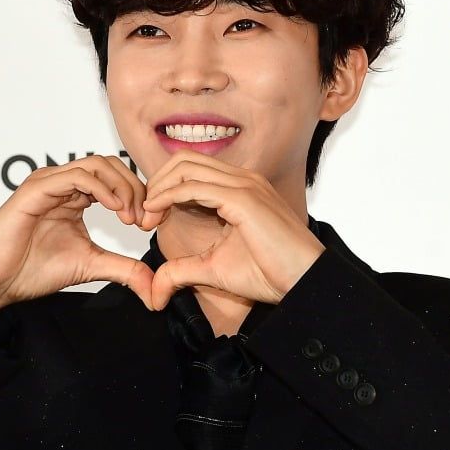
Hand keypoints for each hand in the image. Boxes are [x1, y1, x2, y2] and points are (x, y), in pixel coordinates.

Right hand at [0, 155, 168, 323]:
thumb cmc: (33, 270)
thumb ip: (124, 269)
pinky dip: (101, 188)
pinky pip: (76, 176)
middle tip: (145, 219)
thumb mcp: (91, 266)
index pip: (116, 178)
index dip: (140, 196)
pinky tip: (115, 209)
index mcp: (75, 195)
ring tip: (131, 217)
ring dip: (122, 187)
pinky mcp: (36, 189)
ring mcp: (48, 182)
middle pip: (111, 165)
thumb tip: (154, 286)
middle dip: (136, 189)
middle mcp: (62, 183)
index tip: (151, 224)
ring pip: (97, 164)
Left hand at [141, 149, 325, 309]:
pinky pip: (194, 186)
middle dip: (156, 183)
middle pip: (184, 160)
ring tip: (147, 216)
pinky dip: (169, 196)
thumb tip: (156, 290)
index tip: (150, 220)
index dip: (163, 189)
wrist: (305, 282)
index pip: (191, 170)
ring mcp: (244, 184)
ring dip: (159, 188)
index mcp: (239, 188)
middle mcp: (242, 179)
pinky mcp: (243, 198)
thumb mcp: (214, 270)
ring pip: (186, 167)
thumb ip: (182, 271)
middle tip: (144, 215)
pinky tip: (157, 214)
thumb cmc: (272, 273)